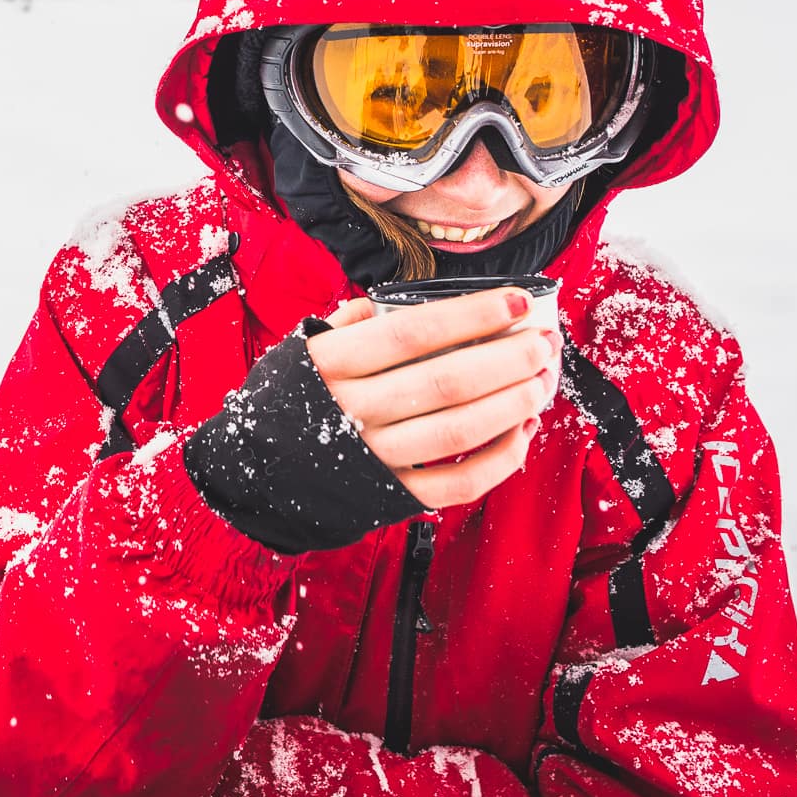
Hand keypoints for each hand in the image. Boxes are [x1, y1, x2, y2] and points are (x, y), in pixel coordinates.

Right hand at [308, 288, 559, 508]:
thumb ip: (350, 322)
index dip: (471, 314)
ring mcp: (374, 457)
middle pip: (445, 380)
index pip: (413, 332)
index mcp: (332, 364)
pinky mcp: (392, 496)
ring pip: (457, 430)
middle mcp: (354, 411)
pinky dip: (498, 460)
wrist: (253, 475)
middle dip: (506, 358)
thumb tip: (398, 302)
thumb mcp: (302, 348)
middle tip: (543, 341)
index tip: (516, 300)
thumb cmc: (287, 400)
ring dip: (510, 402)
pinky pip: (456, 483)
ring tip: (541, 380)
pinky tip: (521, 429)